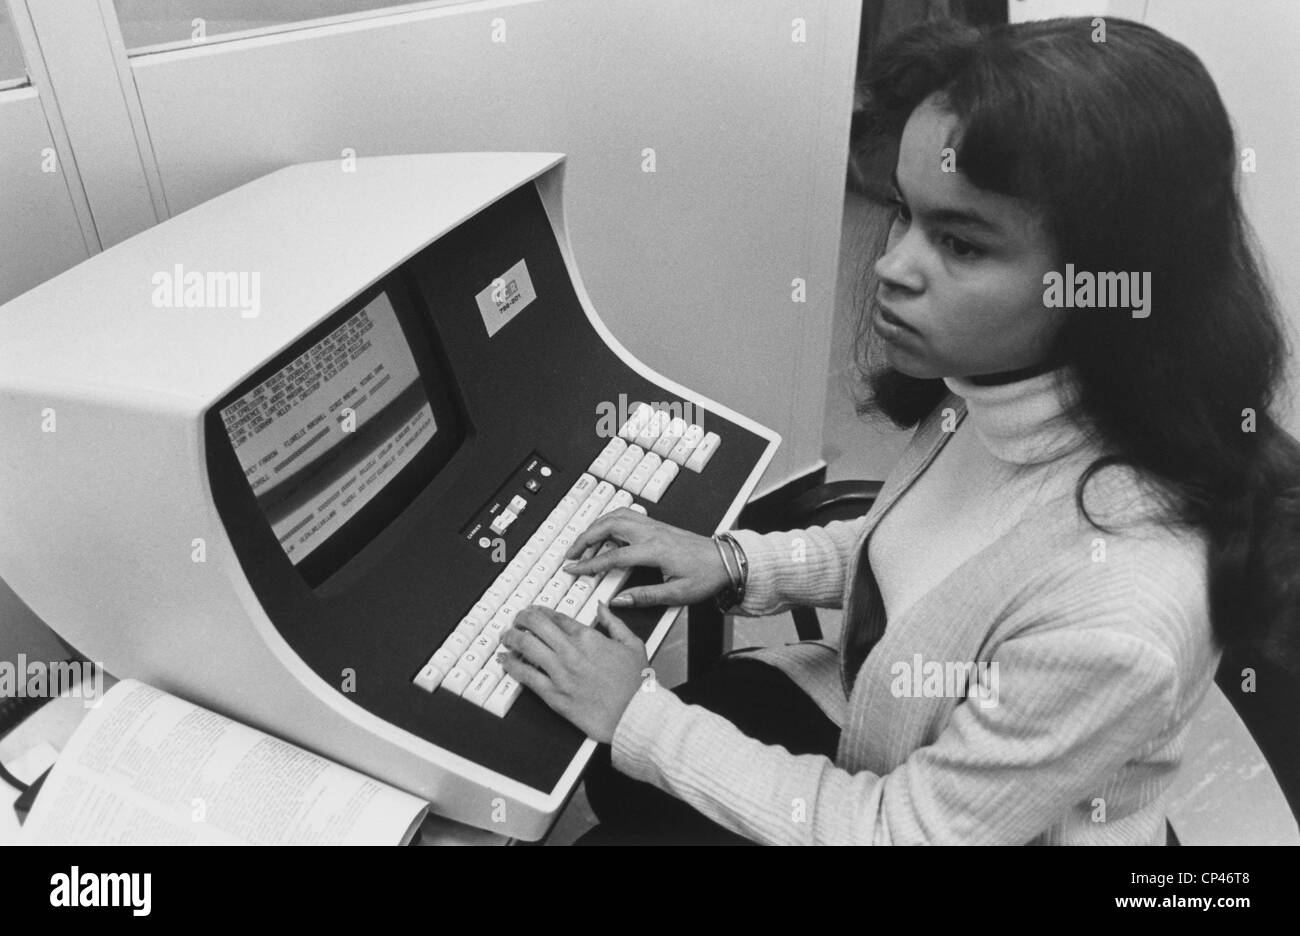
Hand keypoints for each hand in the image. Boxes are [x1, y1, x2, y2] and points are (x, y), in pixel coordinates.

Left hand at [499, 603, 649, 743]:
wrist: (635, 715)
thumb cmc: (636, 685)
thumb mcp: (633, 644)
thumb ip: (614, 622)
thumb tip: (602, 606)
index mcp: (589, 638)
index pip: (556, 616)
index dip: (540, 611)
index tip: (535, 612)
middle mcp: (571, 652)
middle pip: (536, 625)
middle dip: (522, 618)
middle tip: (516, 620)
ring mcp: (561, 674)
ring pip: (526, 646)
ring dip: (511, 637)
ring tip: (506, 636)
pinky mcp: (554, 696)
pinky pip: (526, 676)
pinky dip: (511, 665)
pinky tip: (505, 661)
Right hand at [560, 508, 731, 608]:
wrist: (726, 560)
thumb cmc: (706, 576)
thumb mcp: (677, 595)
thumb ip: (645, 597)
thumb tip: (619, 601)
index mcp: (654, 550)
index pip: (613, 556)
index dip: (590, 564)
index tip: (574, 569)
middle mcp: (652, 533)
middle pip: (608, 526)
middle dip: (585, 538)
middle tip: (571, 553)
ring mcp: (654, 526)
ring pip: (616, 515)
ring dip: (596, 526)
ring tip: (583, 542)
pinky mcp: (657, 525)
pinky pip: (627, 515)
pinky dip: (609, 520)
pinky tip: (605, 531)